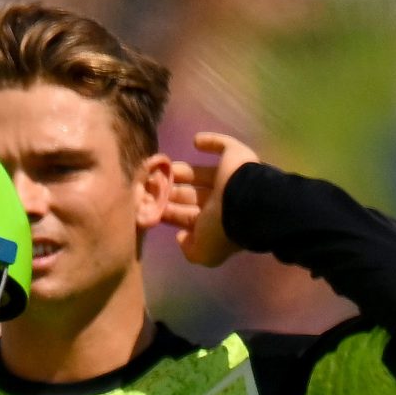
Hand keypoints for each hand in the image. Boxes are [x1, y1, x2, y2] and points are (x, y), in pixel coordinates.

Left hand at [161, 132, 261, 267]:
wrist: (249, 202)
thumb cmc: (222, 228)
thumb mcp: (204, 252)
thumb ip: (190, 250)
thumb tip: (181, 237)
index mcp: (213, 222)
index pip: (186, 216)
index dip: (168, 212)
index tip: (147, 206)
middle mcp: (221, 200)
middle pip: (190, 195)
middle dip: (170, 192)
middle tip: (149, 186)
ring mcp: (230, 178)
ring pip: (201, 173)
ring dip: (182, 171)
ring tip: (163, 169)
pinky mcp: (238, 157)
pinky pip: (225, 145)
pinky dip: (212, 142)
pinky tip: (196, 141)